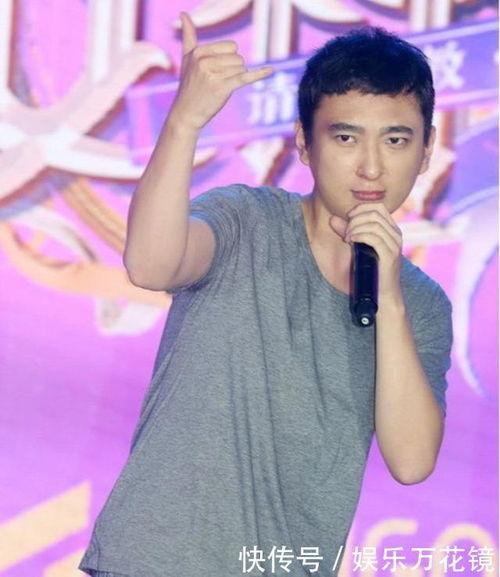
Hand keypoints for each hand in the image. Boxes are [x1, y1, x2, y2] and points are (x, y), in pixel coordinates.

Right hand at [169, 12, 273, 130]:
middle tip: (218, 82)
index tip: (216, 71)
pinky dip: (260, 74)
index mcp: (198, 52)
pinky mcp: (223, 88)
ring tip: (220, 88)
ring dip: (236, 79)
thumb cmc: (189, 85)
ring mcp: (214, 75)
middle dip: (234, 70)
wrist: (187, 113)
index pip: (231, 47)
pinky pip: (246, 78)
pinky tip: (271, 70)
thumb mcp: (187, 59)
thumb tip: (184, 13)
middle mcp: (205, 61)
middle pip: (238, 58)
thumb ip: (188, 35)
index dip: (229, 59)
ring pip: (242, 69)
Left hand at [329, 203, 403, 301]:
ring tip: (347, 239)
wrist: (383, 293)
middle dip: (355, 220)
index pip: (378, 207)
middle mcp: (396, 234)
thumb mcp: (358, 247)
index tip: (348, 218)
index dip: (360, 208)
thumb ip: (349, 232)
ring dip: (355, 229)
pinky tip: (351, 241)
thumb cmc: (371, 271)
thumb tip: (333, 219)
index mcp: (391, 230)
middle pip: (374, 213)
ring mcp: (394, 244)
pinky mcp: (390, 255)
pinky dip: (359, 236)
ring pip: (373, 224)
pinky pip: (374, 237)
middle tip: (345, 233)